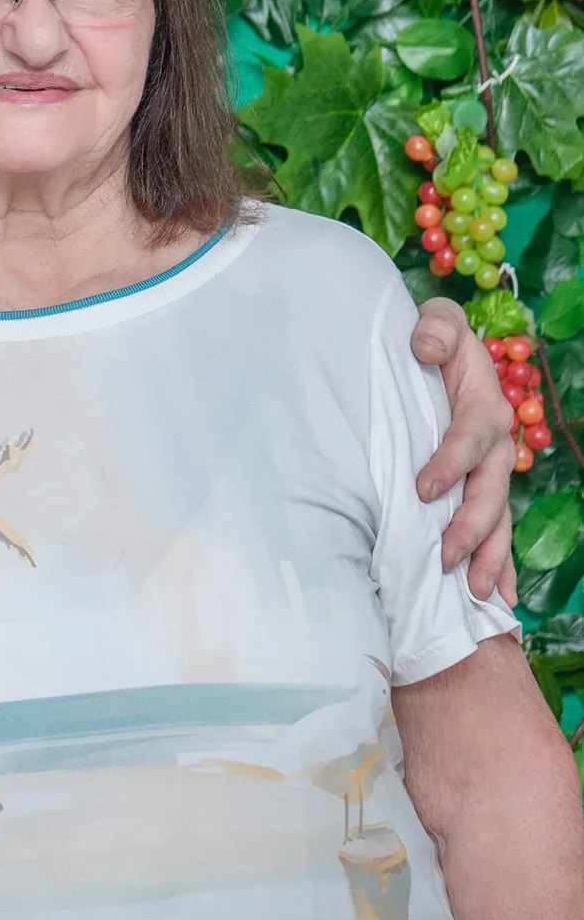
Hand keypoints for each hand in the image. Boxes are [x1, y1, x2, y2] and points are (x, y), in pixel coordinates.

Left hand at [411, 295, 517, 603]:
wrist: (437, 351)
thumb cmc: (432, 339)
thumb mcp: (437, 322)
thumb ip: (436, 329)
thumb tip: (426, 349)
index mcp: (483, 405)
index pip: (470, 438)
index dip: (450, 463)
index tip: (423, 490)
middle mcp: (495, 443)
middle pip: (489, 490)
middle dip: (471, 527)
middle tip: (445, 557)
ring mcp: (491, 470)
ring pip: (497, 517)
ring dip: (487, 555)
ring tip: (474, 591)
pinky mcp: (478, 486)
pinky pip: (494, 527)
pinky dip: (495, 561)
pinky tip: (493, 596)